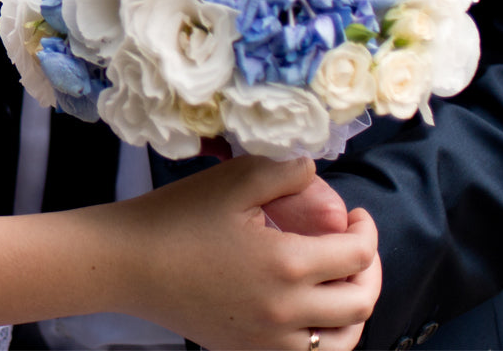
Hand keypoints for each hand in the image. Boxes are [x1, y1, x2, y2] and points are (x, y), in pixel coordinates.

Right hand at [109, 155, 381, 349]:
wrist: (132, 263)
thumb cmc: (181, 216)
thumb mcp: (235, 179)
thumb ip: (285, 170)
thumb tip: (316, 169)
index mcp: (287, 265)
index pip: (357, 256)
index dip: (367, 231)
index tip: (358, 214)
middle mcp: (285, 312)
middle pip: (360, 303)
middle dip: (370, 270)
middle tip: (356, 244)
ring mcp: (267, 341)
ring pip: (341, 342)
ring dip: (355, 310)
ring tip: (343, 281)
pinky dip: (325, 339)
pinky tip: (314, 314)